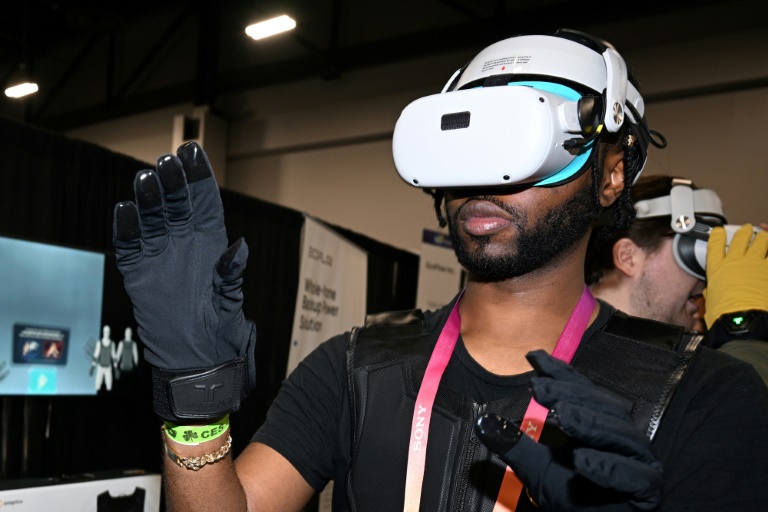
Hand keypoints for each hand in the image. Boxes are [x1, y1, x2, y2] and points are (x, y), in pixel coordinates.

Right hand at [113, 142, 255, 421]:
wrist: (195, 364)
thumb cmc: (220, 334)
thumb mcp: (230, 304)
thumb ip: (230, 276)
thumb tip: (240, 248)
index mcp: (211, 246)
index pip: (205, 203)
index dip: (199, 177)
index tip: (193, 152)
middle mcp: (185, 246)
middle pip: (176, 204)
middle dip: (173, 181)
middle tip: (167, 161)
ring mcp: (161, 258)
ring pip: (152, 220)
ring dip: (149, 199)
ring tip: (147, 178)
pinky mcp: (139, 274)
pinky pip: (130, 247)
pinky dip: (127, 230)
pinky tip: (126, 211)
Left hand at [475, 350, 661, 510]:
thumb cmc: (572, 500)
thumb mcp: (535, 468)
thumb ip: (514, 444)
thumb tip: (482, 423)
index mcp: (601, 426)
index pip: (583, 393)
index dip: (561, 373)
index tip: (534, 358)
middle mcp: (624, 440)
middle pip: (603, 408)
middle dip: (571, 395)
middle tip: (541, 388)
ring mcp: (640, 464)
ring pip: (622, 436)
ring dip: (590, 423)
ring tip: (561, 416)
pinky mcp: (648, 492)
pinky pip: (637, 478)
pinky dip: (610, 467)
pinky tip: (582, 461)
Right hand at [704, 224, 767, 327]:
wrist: (742, 321)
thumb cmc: (724, 314)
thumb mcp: (711, 299)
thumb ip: (714, 290)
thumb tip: (713, 291)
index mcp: (717, 268)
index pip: (715, 244)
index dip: (717, 235)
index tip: (719, 232)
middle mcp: (736, 262)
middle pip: (740, 238)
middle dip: (744, 232)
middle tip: (746, 230)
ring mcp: (755, 264)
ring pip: (761, 242)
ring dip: (762, 238)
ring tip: (763, 237)